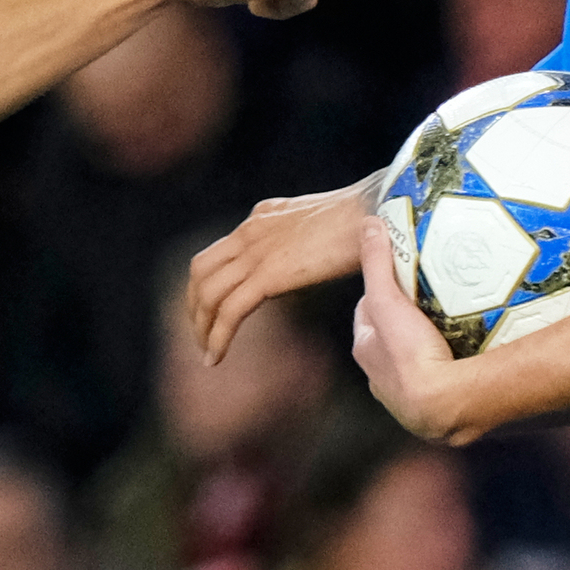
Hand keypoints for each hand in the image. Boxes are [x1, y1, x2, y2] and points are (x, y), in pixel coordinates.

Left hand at [188, 173, 378, 361]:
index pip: (218, 252)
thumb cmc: (362, 221)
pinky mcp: (269, 273)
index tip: (212, 311)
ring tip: (206, 353)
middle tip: (201, 335)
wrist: (375, 211)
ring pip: (209, 293)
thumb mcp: (317, 226)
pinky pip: (230, 311)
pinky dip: (218, 337)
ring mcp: (256, 251)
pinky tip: (216, 357)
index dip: (207, 284)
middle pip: (200, 271)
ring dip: (202, 327)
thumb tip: (301, 262)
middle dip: (194, 306)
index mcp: (261, 219)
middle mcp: (250, 231)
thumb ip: (299, 242)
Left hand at [351, 221, 468, 441]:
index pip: (369, 311)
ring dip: (428, 343)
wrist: (443, 406)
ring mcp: (408, 394)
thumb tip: (369, 224)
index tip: (398, 275)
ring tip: (452, 322)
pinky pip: (441, 376)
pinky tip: (467, 354)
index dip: (380, 290)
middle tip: (429, 297)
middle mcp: (382, 377)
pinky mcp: (435, 405)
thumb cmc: (408, 353)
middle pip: (392, 336)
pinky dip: (448, 363)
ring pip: (416, 359)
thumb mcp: (387, 299)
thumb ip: (377, 262)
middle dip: (406, 319)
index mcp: (366, 350)